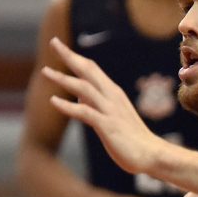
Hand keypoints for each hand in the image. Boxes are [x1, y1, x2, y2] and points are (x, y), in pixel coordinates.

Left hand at [42, 37, 163, 174]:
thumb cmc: (132, 138)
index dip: (75, 56)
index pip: (91, 69)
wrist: (152, 154)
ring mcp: (110, 110)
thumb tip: (79, 97)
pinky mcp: (107, 126)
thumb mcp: (112, 116)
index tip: (59, 46)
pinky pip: (85, 112)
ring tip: (45, 71)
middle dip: (70, 56)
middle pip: (88, 70)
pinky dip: (68, 106)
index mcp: (113, 93)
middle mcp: (111, 97)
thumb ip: (96, 104)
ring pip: (84, 88)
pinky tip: (54, 101)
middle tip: (54, 42)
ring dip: (63, 79)